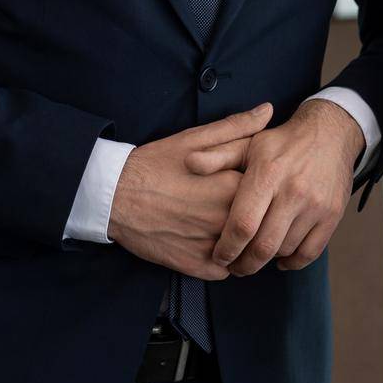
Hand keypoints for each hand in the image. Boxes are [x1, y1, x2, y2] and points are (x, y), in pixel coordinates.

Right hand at [108, 103, 272, 279]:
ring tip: (235, 229)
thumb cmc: (154, 164)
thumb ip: (236, 127)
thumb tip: (268, 111)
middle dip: (260, 217)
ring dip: (245, 244)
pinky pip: (224, 272)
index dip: (265, 187)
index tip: (259, 184)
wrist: (113, 195)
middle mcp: (225, 220)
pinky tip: (216, 246)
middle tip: (251, 208)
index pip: (269, 192)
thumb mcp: (195, 137)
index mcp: (232, 186)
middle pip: (260, 224)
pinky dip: (225, 263)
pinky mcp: (193, 266)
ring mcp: (209, 246)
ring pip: (246, 252)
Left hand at [186, 98, 361, 274]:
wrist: (331, 132)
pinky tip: (280, 258)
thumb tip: (189, 163)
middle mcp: (293, 191)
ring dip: (266, 260)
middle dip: (244, 264)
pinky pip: (310, 252)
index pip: (242, 224)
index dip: (227, 248)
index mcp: (267, 173)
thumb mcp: (248, 143)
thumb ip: (218, 156)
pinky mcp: (332, 215)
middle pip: (263, 246)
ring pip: (284, 249)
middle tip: (234, 267)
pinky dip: (293, 261)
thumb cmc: (281, 142)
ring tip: (254, 258)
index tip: (218, 256)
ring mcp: (316, 205)